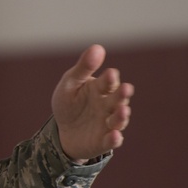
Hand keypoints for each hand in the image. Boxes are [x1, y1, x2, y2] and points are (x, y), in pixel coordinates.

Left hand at [51, 44, 133, 162]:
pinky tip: (114, 136)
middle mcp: (109, 105)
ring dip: (121, 116)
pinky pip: (111, 141)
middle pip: (117, 99)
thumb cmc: (69, 103)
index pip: (108, 82)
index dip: (110, 79)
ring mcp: (108, 123)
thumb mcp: (70, 84)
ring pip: (118, 119)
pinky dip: (114, 139)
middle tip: (125, 89)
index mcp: (101, 89)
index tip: (110, 74)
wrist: (63, 131)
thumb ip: (84, 68)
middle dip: (121, 95)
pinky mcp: (103, 141)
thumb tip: (98, 47)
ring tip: (122, 111)